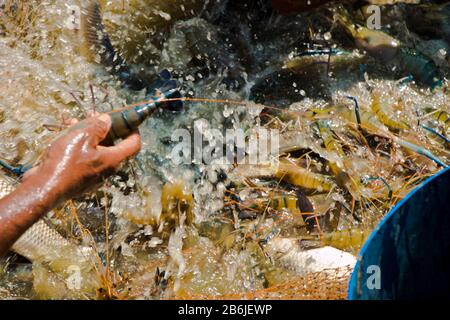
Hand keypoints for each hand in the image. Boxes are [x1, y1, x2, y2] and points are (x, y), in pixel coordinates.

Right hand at [23, 113, 140, 204]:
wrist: (44, 188)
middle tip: (93, 116)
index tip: (127, 119)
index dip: (133, 130)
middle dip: (104, 128)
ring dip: (89, 134)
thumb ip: (97, 126)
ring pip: (97, 149)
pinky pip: (86, 157)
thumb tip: (107, 120)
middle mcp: (107, 169)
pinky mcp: (82, 177)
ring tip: (73, 123)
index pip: (134, 144)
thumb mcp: (82, 137)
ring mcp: (94, 174)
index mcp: (113, 159)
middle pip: (114, 145)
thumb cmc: (64, 163)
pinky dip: (80, 145)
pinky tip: (66, 136)